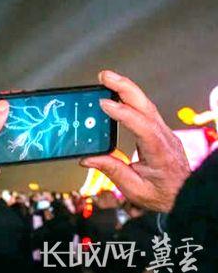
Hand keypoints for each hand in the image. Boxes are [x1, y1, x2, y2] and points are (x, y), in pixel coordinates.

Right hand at [80, 70, 189, 211]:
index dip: (122, 113)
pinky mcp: (159, 131)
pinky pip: (145, 109)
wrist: (186, 196)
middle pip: (146, 106)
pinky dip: (130, 97)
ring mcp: (164, 132)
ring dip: (126, 88)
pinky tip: (118, 92)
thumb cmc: (163, 195)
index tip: (104, 104)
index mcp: (160, 153)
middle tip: (104, 76)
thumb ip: (111, 170)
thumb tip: (88, 158)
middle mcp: (165, 138)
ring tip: (107, 79)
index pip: (142, 126)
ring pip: (146, 104)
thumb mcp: (135, 189)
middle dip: (124, 87)